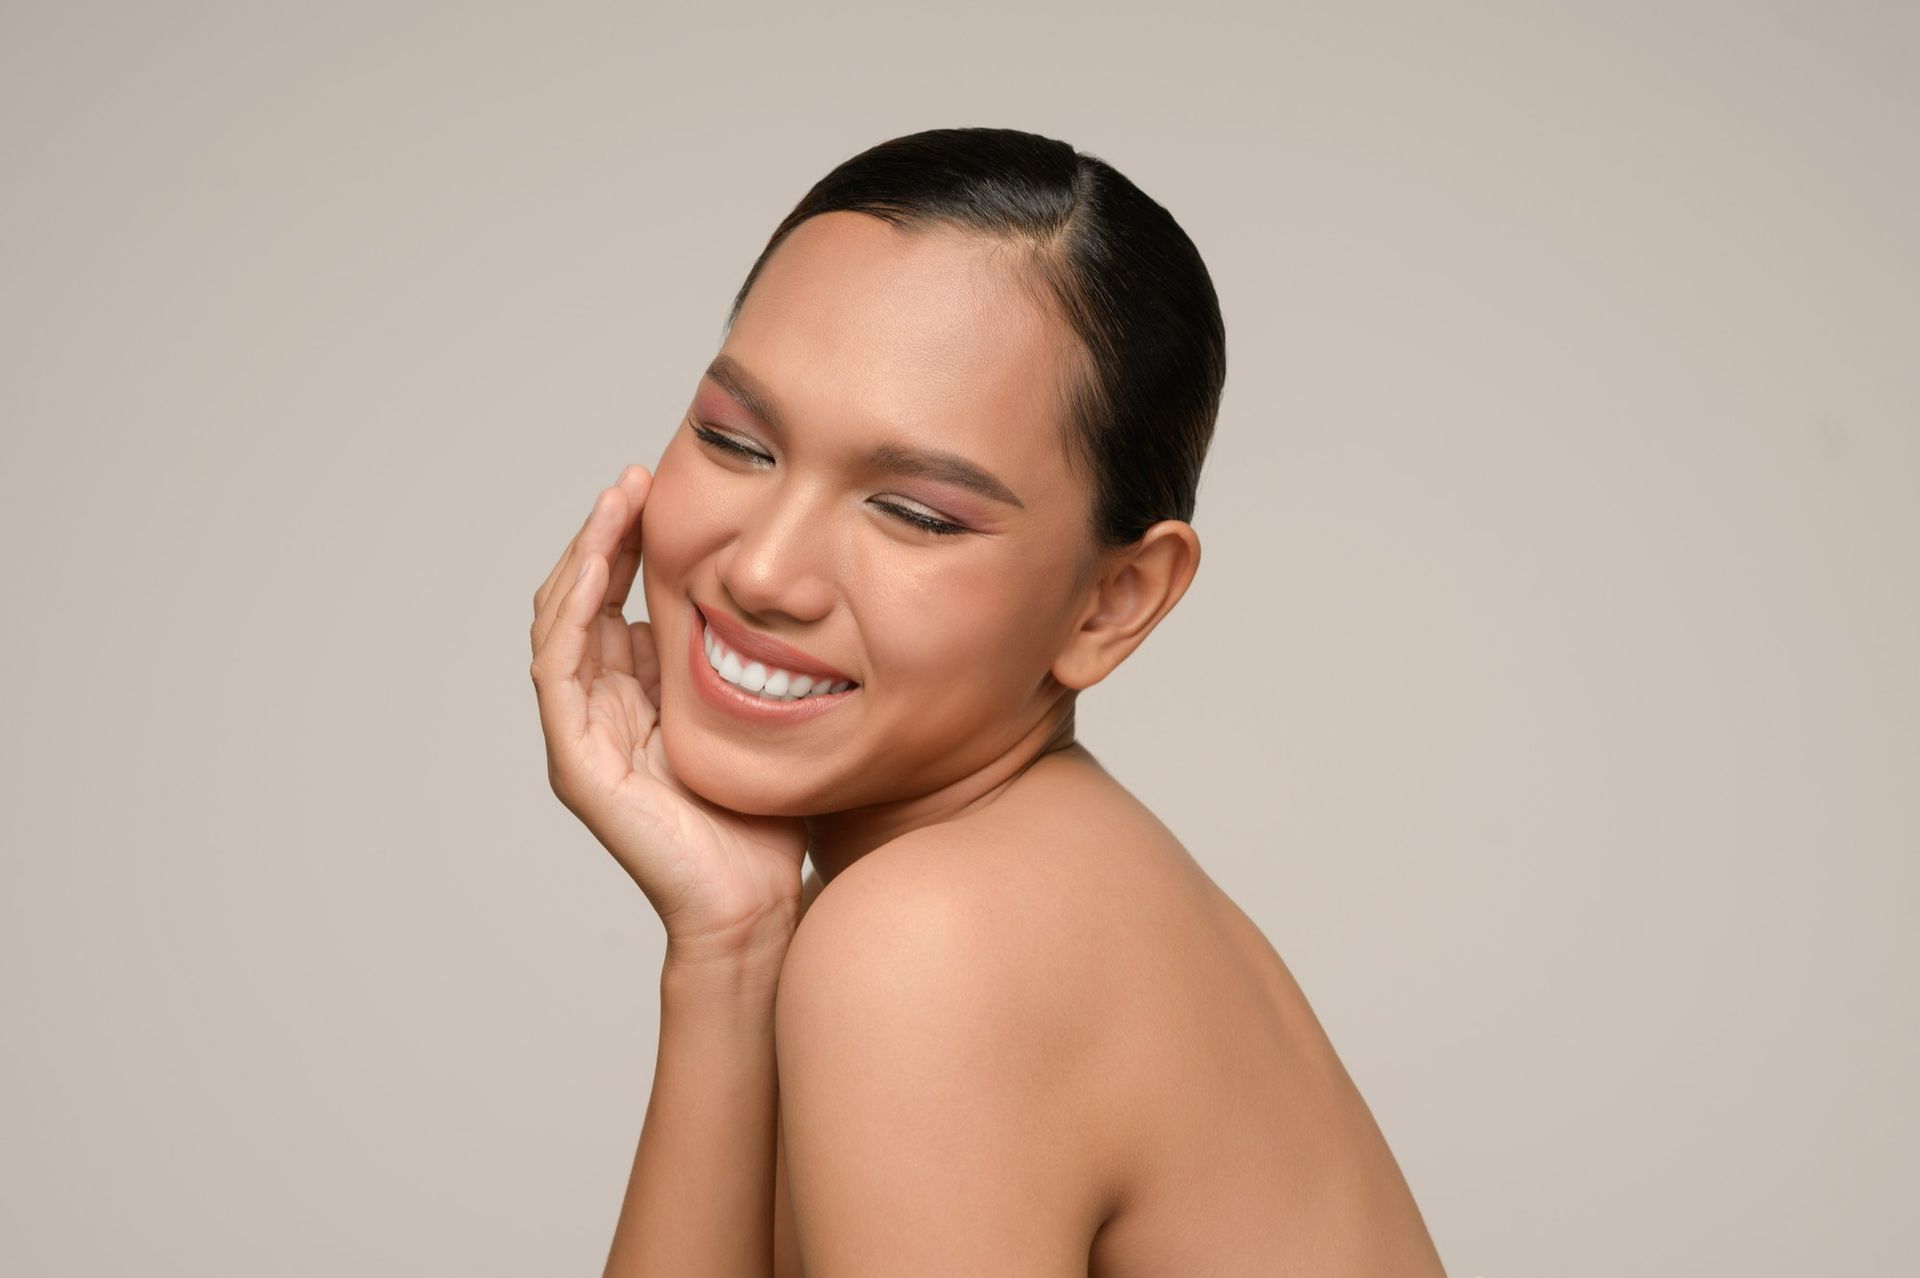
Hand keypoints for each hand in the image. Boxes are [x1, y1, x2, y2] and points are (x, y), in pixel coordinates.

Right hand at [529, 465, 808, 962]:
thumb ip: (743, 660)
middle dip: (604, 534)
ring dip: (583, 556)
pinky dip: (570, 612)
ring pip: (561, 623)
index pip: (617, 600)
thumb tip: (772, 592)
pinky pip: (557, 672)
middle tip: (635, 479)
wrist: (753, 906)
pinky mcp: (576, 763)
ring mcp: (582, 735)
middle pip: (582, 599)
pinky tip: (593, 567)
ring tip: (616, 502)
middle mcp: (601, 709)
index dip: (629, 542)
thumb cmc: (766, 821)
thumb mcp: (758, 714)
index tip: (658, 486)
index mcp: (638, 696)